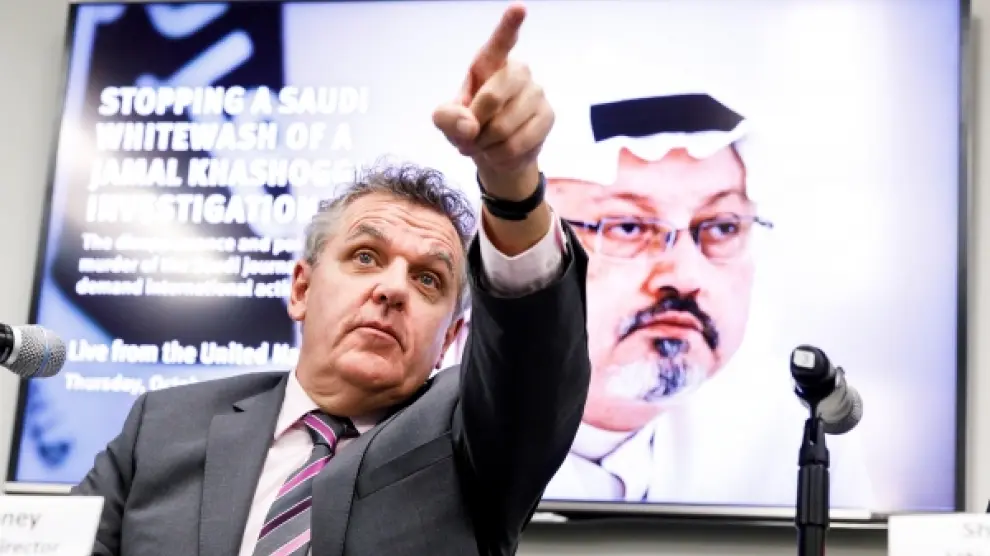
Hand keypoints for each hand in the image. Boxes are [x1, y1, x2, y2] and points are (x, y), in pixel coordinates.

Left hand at [432, 3, 554, 199]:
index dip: (509, 25)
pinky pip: (519, 143)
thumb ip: (447, 118)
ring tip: (484, 145)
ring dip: (486, 144)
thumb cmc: (469, 125)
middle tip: (469, 136)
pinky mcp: (548, 116)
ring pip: (505, 126)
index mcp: (490, 63)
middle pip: (492, 97)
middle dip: (474, 124)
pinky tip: (500, 152)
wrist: (495, 152)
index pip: (500, 41)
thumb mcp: (446, 121)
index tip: (519, 8)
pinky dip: (500, 155)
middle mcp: (518, 71)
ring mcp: (536, 93)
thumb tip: (470, 126)